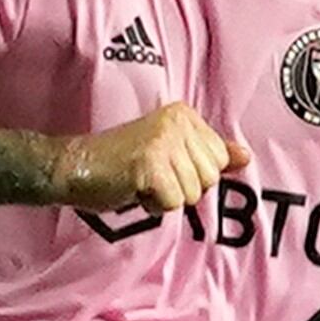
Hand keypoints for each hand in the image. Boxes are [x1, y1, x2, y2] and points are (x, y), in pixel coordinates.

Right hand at [59, 103, 247, 212]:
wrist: (74, 165)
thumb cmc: (121, 164)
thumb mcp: (170, 154)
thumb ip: (207, 154)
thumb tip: (246, 157)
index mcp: (185, 115)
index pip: (219, 161)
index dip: (191, 175)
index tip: (161, 165)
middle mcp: (177, 122)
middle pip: (209, 179)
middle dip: (181, 189)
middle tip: (149, 175)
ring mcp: (164, 141)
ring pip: (192, 194)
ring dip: (165, 198)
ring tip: (140, 181)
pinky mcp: (150, 164)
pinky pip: (172, 203)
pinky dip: (152, 205)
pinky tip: (133, 188)